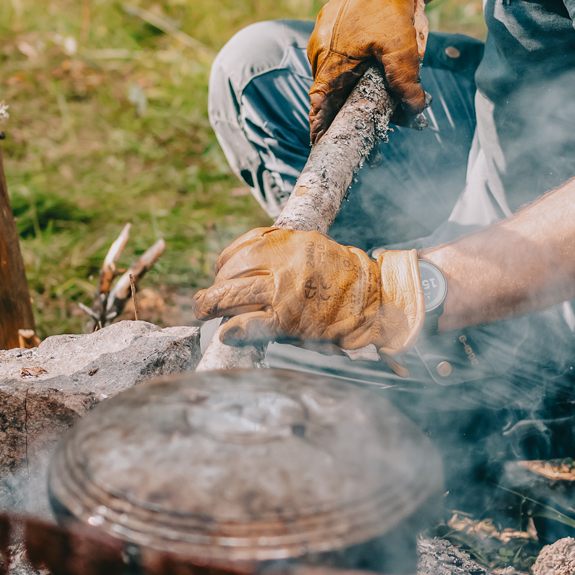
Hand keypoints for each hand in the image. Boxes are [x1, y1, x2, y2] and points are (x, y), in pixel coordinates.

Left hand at [194, 229, 423, 352]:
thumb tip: (239, 262)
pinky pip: (250, 324)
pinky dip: (233, 330)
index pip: (239, 249)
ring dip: (211, 306)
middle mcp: (282, 263)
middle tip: (204, 301)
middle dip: (212, 288)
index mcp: (287, 241)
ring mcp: (283, 292)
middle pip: (230, 272)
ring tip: (205, 313)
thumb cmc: (337, 273)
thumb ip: (277, 247)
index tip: (222, 275)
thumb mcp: (309, 245)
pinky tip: (226, 333)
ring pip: (232, 295)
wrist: (370, 297)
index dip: (224, 264)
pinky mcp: (289, 320)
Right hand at [307, 0, 428, 141]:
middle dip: (352, 118)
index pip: (319, 109)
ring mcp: (332, 45)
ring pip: (347, 81)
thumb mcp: (400, 45)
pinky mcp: (344, 36)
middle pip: (335, 99)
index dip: (321, 132)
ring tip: (392, 108)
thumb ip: (405, 81)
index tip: (324, 153)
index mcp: (328, 63)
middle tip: (373, 141)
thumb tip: (415, 112)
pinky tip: (390, 76)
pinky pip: (353, 64)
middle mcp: (324, 57)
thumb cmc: (383, 1)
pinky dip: (368, 75)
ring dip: (365, 94)